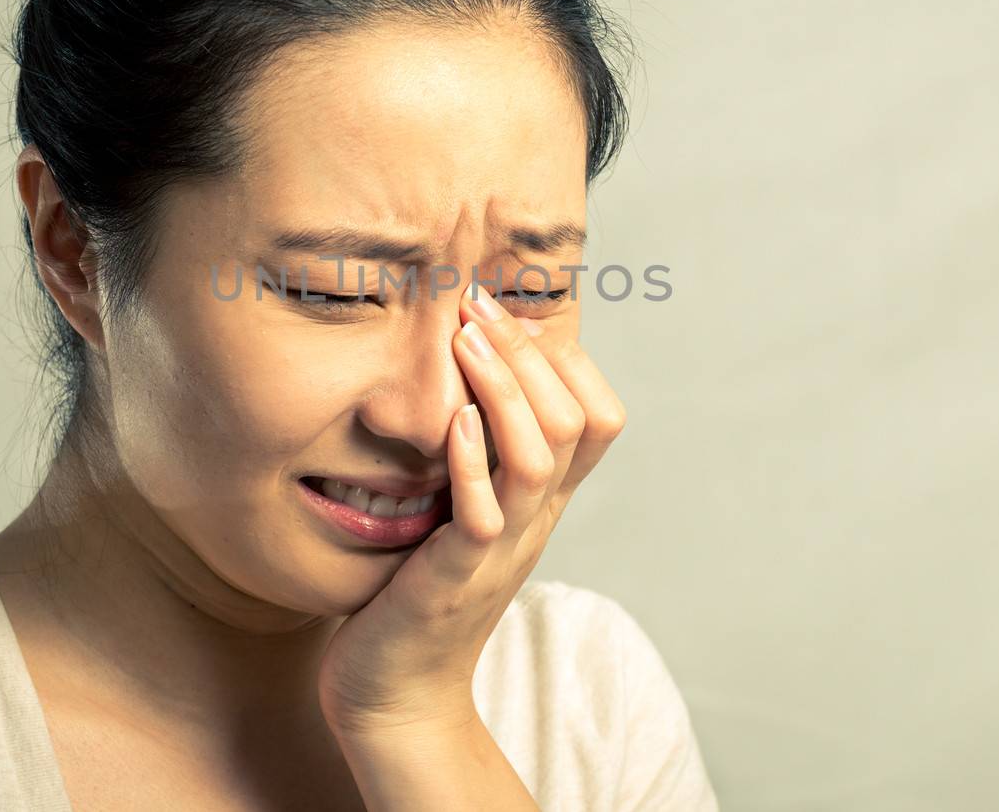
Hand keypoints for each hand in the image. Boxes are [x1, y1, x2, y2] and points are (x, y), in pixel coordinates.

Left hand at [316, 281, 627, 735]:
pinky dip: (473, 461)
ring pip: (539, 456)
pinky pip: (483, 514)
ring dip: (505, 388)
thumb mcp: (464, 511)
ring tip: (465, 339)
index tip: (505, 311)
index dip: (566, 356)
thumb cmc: (418, 593)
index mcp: (541, 500)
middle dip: (528, 350)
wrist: (398, 695)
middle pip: (575, 420)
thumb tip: (469, 373)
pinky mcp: (455, 577)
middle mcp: (533, 519)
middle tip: (475, 303)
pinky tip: (453, 421)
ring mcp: (500, 549)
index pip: (600, 416)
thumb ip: (479, 454)